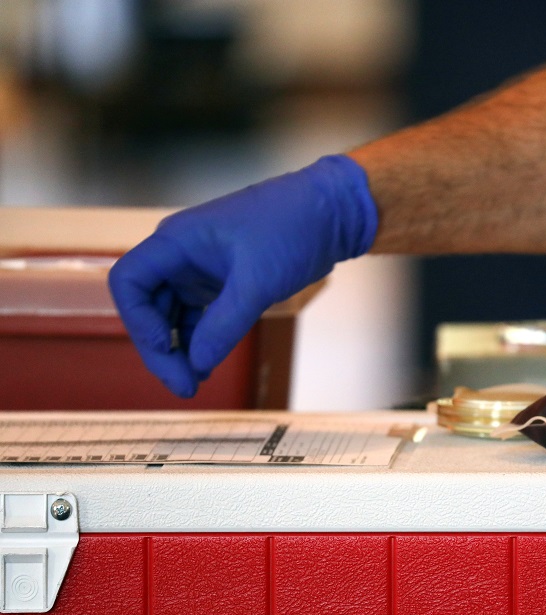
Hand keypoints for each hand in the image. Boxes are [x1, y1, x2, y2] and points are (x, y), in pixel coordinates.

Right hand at [108, 155, 377, 397]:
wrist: (332, 213)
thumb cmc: (293, 228)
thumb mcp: (258, 282)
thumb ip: (224, 325)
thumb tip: (197, 364)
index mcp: (177, 241)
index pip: (129, 283)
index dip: (139, 322)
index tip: (166, 350)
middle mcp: (181, 254)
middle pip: (148, 307)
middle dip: (161, 348)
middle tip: (184, 386)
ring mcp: (201, 268)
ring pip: (172, 316)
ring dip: (179, 349)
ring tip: (194, 382)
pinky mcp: (223, 281)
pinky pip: (198, 316)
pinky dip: (199, 340)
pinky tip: (206, 365)